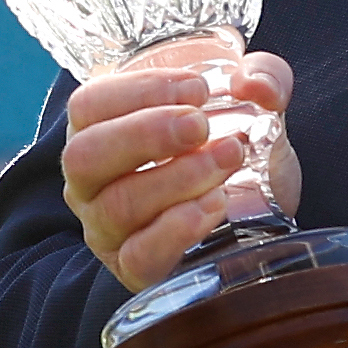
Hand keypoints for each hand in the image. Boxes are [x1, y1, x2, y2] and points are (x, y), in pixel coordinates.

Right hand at [59, 51, 299, 290]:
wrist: (255, 213)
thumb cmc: (230, 147)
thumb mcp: (253, 104)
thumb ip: (264, 79)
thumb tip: (254, 84)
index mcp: (100, 128)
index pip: (89, 105)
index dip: (138, 91)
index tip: (197, 89)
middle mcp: (91, 180)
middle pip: (83, 156)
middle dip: (146, 134)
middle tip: (201, 126)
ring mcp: (106, 228)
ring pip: (117, 205)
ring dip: (177, 179)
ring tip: (225, 161)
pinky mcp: (133, 269)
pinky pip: (139, 256)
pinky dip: (178, 229)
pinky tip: (215, 204)